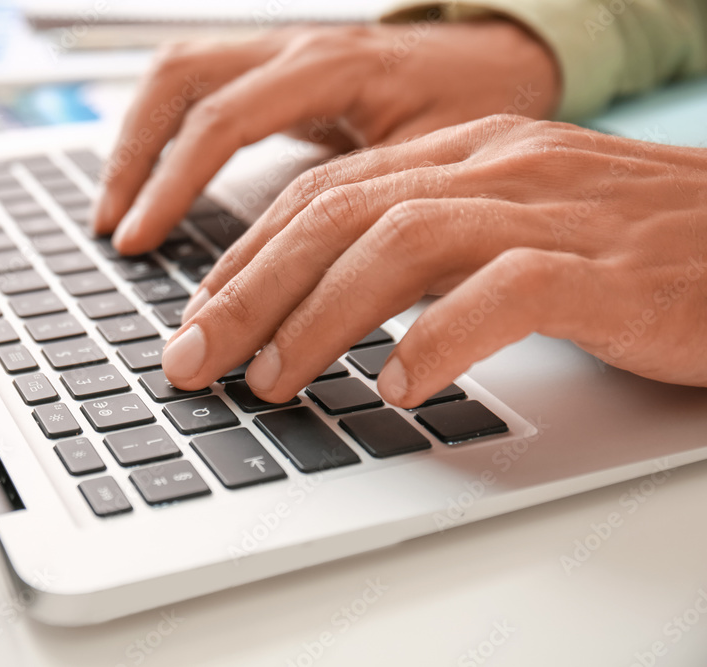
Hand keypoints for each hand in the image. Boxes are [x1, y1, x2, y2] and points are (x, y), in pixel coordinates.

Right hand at [93, 19, 559, 253]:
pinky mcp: (273, 72)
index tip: (140, 243)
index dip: (174, 185)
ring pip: (177, 76)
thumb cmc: (477, 106)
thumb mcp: (441, 162)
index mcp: (334, 66)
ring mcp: (279, 53)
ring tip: (116, 214)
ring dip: (137, 144)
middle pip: (180, 81)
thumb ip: (379, 211)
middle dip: (135, 160)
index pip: (225, 119)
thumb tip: (328, 295)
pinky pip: (197, 88)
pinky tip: (155, 187)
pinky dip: (164, 138)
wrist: (495, 54)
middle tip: (116, 233)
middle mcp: (295, 48)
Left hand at [161, 115, 706, 406]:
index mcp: (465, 152)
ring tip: (272, 380)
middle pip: (337, 214)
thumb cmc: (633, 248)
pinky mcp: (605, 268)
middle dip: (249, 289)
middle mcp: (495, 166)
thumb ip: (425, 250)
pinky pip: (502, 293)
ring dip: (318, 316)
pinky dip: (438, 339)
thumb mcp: (510, 227)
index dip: (247, 255)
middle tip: (195, 357)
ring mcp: (551, 209)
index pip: (324, 192)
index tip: (200, 315)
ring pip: (400, 242)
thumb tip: (324, 306)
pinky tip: (395, 387)